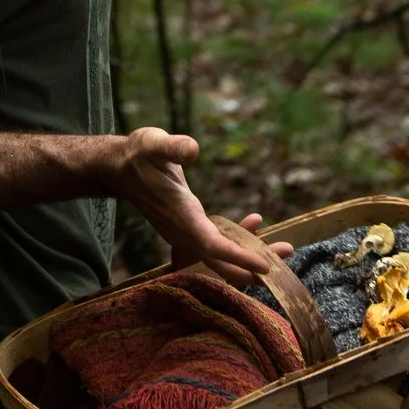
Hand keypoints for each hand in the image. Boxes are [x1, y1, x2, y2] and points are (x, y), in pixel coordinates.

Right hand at [109, 128, 290, 283]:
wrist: (120, 168)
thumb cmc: (138, 154)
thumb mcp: (154, 143)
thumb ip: (173, 146)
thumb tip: (193, 148)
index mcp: (180, 215)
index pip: (212, 246)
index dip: (238, 257)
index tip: (265, 265)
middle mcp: (184, 231)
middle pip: (221, 262)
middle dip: (253, 266)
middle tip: (288, 257)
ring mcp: (185, 233)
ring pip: (221, 258)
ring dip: (251, 256)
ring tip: (285, 247)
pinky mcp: (188, 229)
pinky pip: (217, 245)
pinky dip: (239, 240)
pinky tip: (255, 221)